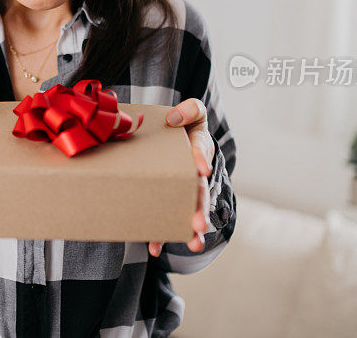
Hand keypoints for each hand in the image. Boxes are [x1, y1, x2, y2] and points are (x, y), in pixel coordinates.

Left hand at [148, 98, 213, 256]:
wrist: (176, 137)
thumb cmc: (186, 125)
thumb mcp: (193, 111)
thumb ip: (189, 109)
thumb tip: (172, 119)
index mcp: (200, 150)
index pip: (202, 153)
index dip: (201, 160)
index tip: (201, 169)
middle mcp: (194, 175)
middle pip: (199, 192)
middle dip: (200, 208)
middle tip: (200, 223)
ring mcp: (182, 190)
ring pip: (187, 211)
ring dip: (189, 229)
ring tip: (193, 243)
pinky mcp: (167, 200)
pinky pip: (165, 218)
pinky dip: (160, 233)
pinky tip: (155, 247)